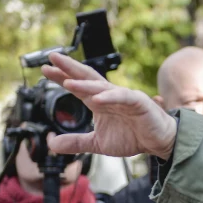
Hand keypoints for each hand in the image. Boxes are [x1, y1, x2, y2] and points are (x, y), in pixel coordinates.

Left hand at [43, 52, 177, 159]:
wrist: (158, 142)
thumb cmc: (132, 137)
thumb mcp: (98, 143)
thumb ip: (76, 142)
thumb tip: (52, 144)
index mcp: (99, 101)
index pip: (78, 85)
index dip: (61, 77)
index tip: (45, 70)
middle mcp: (110, 95)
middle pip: (87, 77)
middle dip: (69, 67)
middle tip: (52, 57)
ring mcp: (124, 97)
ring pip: (102, 87)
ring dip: (84, 84)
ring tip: (67, 82)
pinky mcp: (139, 103)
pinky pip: (123, 97)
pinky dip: (110, 97)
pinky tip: (96, 99)